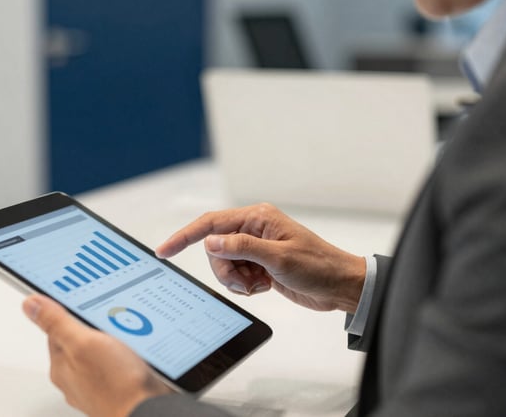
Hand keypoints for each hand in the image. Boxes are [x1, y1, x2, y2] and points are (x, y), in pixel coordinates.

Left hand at [22, 295, 171, 416]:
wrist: (147, 412)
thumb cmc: (117, 386)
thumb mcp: (84, 342)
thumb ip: (57, 323)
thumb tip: (31, 304)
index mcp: (61, 367)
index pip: (56, 330)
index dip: (72, 314)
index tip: (84, 306)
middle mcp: (76, 380)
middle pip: (81, 341)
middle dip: (96, 329)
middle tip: (111, 323)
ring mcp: (98, 385)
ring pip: (102, 352)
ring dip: (114, 341)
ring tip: (127, 338)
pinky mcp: (118, 388)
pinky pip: (119, 364)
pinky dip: (128, 356)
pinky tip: (137, 355)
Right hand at [156, 203, 365, 312]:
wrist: (339, 286)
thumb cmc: (318, 266)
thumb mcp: (278, 258)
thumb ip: (241, 248)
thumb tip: (211, 241)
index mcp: (257, 218)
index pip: (211, 224)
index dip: (185, 236)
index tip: (165, 250)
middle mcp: (253, 229)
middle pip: (216, 249)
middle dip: (225, 271)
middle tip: (247, 282)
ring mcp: (256, 247)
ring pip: (224, 265)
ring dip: (236, 280)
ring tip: (259, 285)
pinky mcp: (259, 264)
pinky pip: (237, 275)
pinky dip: (246, 285)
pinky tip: (266, 286)